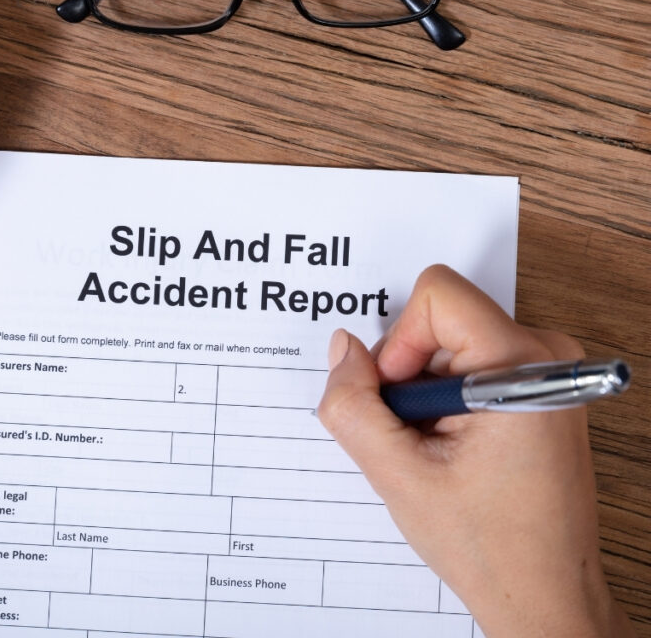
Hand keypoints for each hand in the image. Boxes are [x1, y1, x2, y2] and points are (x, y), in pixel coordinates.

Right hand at [318, 265, 634, 637]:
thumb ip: (353, 405)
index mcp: (523, 365)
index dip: (399, 342)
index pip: (437, 295)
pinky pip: (468, 364)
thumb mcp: (397, 475)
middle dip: (408, 373)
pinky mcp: (538, 387)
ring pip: (448, 345)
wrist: (544, 593)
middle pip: (440, 320)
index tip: (402, 398)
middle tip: (414, 434)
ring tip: (436, 449)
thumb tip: (342, 348)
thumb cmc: (489, 544)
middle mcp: (544, 355)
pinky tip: (452, 449)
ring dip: (423, 394)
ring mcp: (545, 370)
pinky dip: (443, 401)